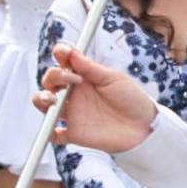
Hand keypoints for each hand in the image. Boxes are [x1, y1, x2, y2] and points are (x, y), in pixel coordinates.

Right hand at [34, 43, 159, 151]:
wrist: (145, 127)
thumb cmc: (133, 100)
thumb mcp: (114, 79)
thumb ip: (91, 68)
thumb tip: (72, 53)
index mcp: (85, 78)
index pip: (64, 63)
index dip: (60, 54)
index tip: (63, 52)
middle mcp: (76, 94)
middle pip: (50, 81)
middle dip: (52, 76)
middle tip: (70, 79)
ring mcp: (74, 113)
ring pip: (45, 105)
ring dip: (41, 99)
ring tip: (52, 99)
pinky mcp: (76, 133)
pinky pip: (55, 135)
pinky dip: (49, 133)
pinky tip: (54, 128)